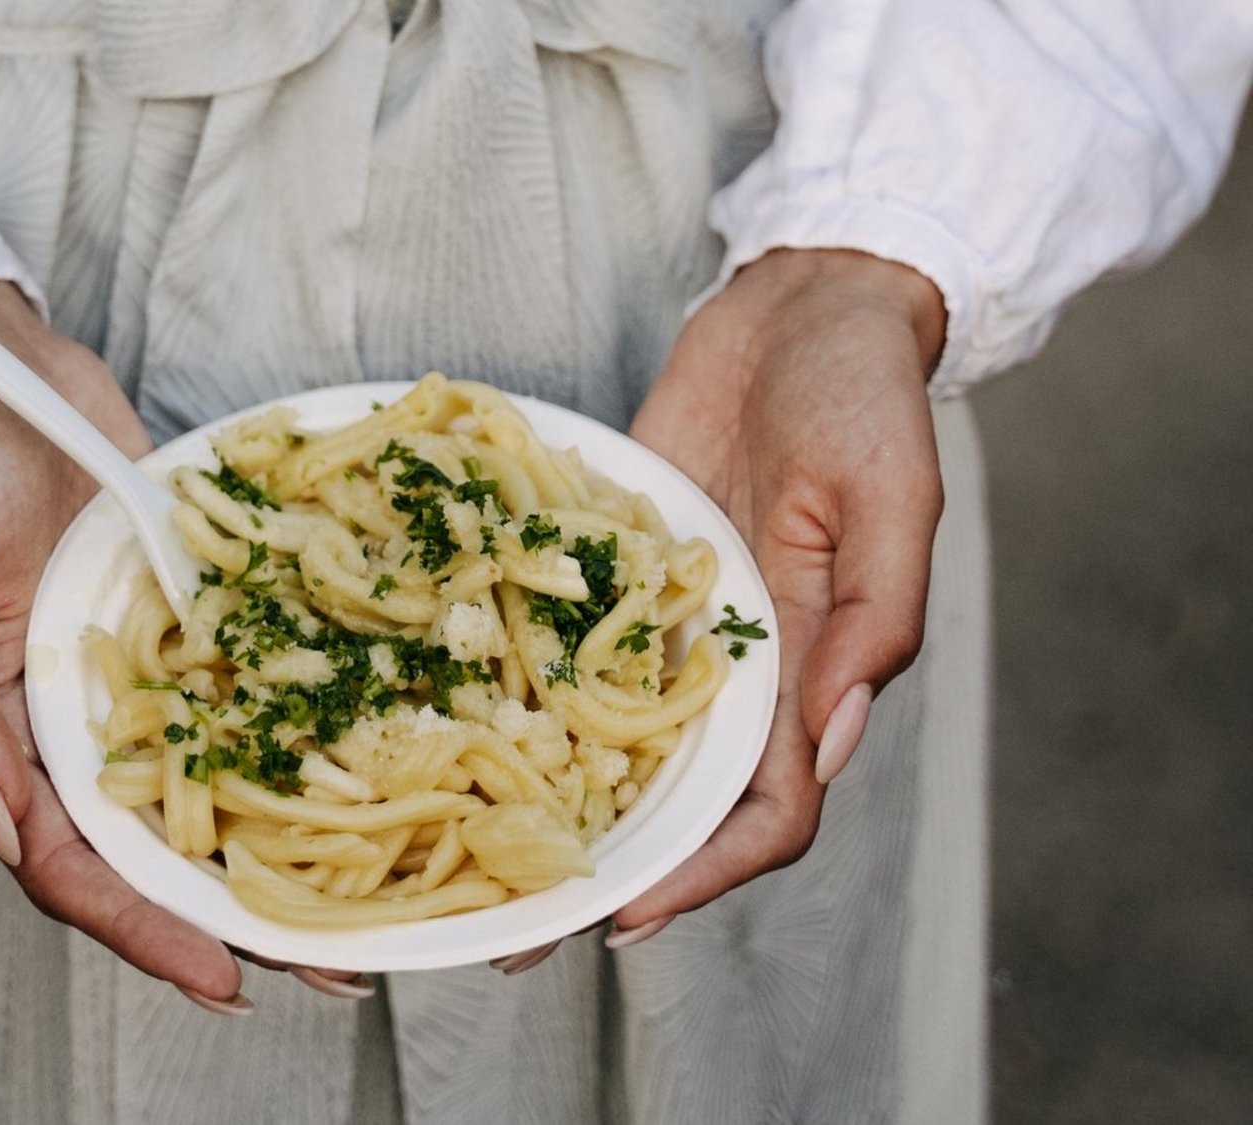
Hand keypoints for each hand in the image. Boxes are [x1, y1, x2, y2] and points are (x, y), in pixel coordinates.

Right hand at [0, 281, 366, 1010]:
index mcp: (6, 740)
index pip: (72, 866)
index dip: (142, 929)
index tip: (221, 978)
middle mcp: (80, 729)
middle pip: (157, 855)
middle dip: (236, 921)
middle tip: (335, 971)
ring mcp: (143, 682)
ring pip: (214, 793)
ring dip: (283, 855)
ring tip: (375, 912)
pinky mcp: (193, 625)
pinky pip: (249, 696)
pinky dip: (304, 740)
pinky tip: (375, 769)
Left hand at [494, 248, 946, 971]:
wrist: (801, 310)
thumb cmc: (864, 395)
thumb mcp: (891, 495)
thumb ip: (873, 615)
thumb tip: (836, 731)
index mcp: (810, 671)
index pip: (766, 810)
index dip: (702, 873)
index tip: (623, 916)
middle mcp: (733, 671)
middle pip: (673, 803)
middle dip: (603, 872)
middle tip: (507, 933)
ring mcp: (665, 628)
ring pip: (610, 747)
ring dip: (550, 807)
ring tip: (458, 857)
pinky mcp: (613, 575)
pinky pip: (564, 651)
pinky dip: (517, 698)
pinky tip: (447, 728)